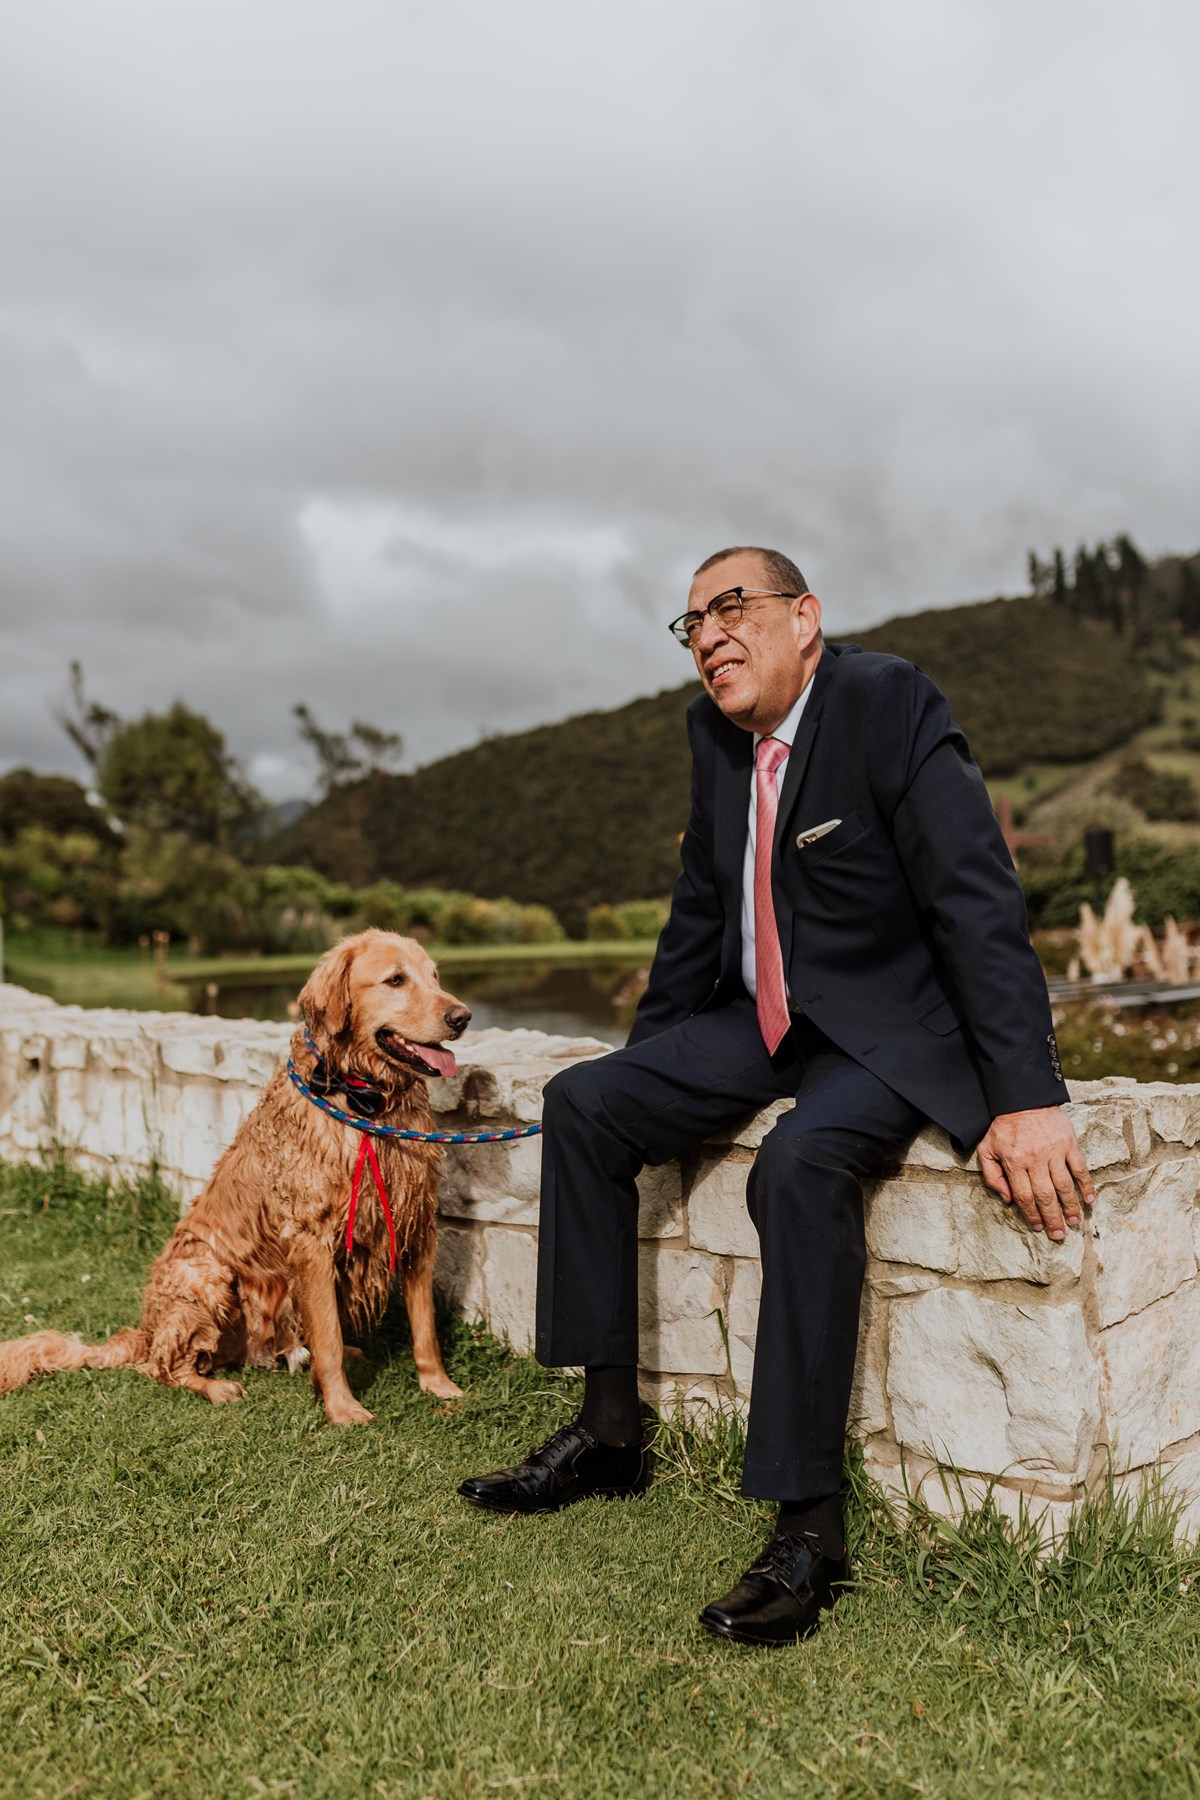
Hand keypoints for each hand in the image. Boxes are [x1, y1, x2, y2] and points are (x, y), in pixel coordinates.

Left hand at [976, 1107, 1096, 1241]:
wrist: (1022, 1098)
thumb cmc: (1003, 1127)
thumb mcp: (987, 1149)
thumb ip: (992, 1176)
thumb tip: (1007, 1200)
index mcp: (1014, 1162)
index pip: (1024, 1196)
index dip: (1031, 1215)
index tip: (1038, 1227)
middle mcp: (1035, 1159)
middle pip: (1045, 1196)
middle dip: (1053, 1218)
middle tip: (1059, 1235)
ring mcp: (1054, 1151)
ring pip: (1064, 1186)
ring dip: (1071, 1207)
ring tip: (1074, 1222)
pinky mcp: (1069, 1143)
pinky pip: (1080, 1168)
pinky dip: (1086, 1185)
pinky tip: (1090, 1199)